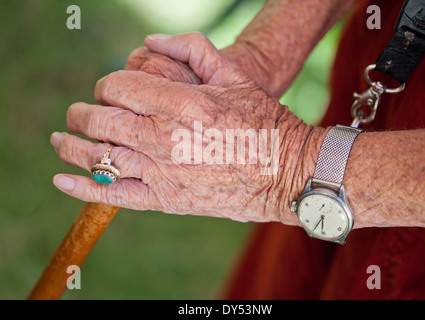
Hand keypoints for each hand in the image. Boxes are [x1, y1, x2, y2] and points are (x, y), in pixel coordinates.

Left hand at [51, 33, 317, 224]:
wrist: (285, 172)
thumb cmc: (263, 121)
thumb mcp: (236, 75)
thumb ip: (192, 48)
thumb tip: (150, 42)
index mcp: (181, 102)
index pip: (117, 88)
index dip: (105, 86)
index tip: (109, 91)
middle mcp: (165, 137)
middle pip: (100, 120)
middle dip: (83, 114)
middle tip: (78, 115)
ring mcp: (163, 171)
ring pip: (99, 157)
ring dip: (71, 146)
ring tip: (60, 140)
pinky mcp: (167, 200)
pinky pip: (115, 195)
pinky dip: (83, 188)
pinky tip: (61, 180)